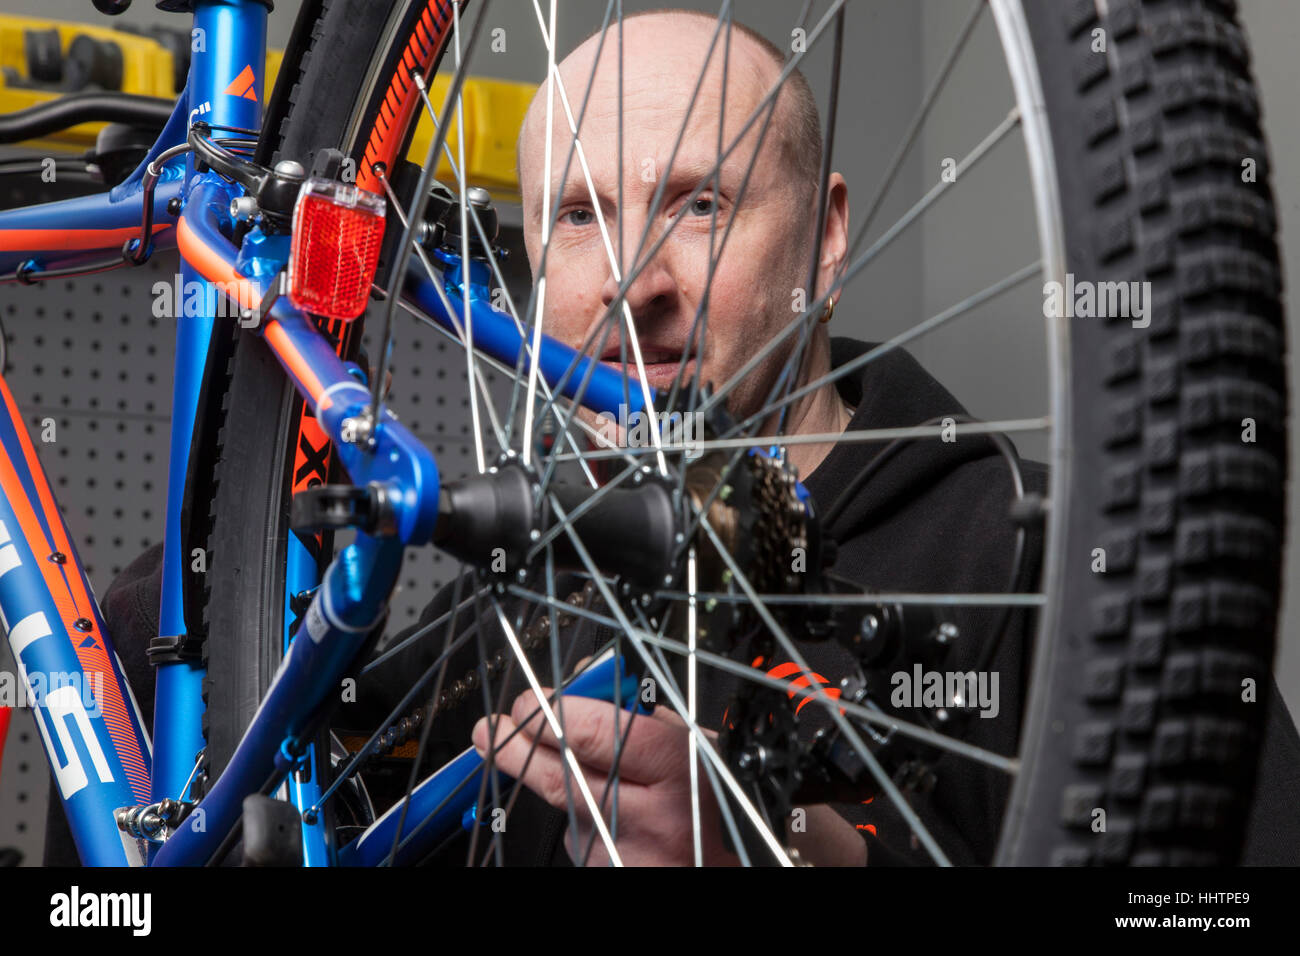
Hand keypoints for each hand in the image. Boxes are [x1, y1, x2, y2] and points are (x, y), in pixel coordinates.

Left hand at [471, 690, 867, 865]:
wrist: (740, 866)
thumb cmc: (722, 798)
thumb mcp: (697, 741)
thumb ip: (644, 718)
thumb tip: (584, 692)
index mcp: (675, 767)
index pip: (591, 732)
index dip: (548, 713)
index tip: (527, 701)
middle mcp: (649, 816)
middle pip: (559, 776)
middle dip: (515, 749)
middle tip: (490, 730)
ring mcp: (627, 855)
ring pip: (567, 810)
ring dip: (552, 785)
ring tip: (538, 763)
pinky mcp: (610, 876)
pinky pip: (581, 839)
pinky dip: (581, 820)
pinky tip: (605, 814)